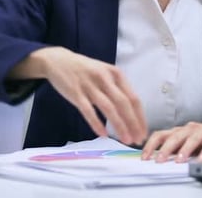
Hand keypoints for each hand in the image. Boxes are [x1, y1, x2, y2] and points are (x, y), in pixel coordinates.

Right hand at [10, 47, 146, 144]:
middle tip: (138, 140)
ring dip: (119, 126)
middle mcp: (105, 78)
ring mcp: (90, 85)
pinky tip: (103, 134)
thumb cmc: (84, 70)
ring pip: (109, 108)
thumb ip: (117, 89)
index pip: (133, 98)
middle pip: (124, 104)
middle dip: (133, 124)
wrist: (57, 60)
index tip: (144, 132)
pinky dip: (97, 123)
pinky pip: (88, 111)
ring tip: (125, 139)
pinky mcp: (76, 93)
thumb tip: (131, 113)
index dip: (140, 117)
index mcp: (115, 74)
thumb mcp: (105, 73)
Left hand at [141, 122, 201, 162]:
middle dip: (165, 149)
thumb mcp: (185, 141)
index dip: (151, 145)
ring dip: (184, 150)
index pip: (160, 135)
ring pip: (191, 139)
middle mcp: (188, 129)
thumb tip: (156, 159)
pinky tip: (201, 160)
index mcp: (178, 131)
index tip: (144, 157)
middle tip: (159, 160)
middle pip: (174, 137)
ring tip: (179, 161)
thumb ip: (173, 148)